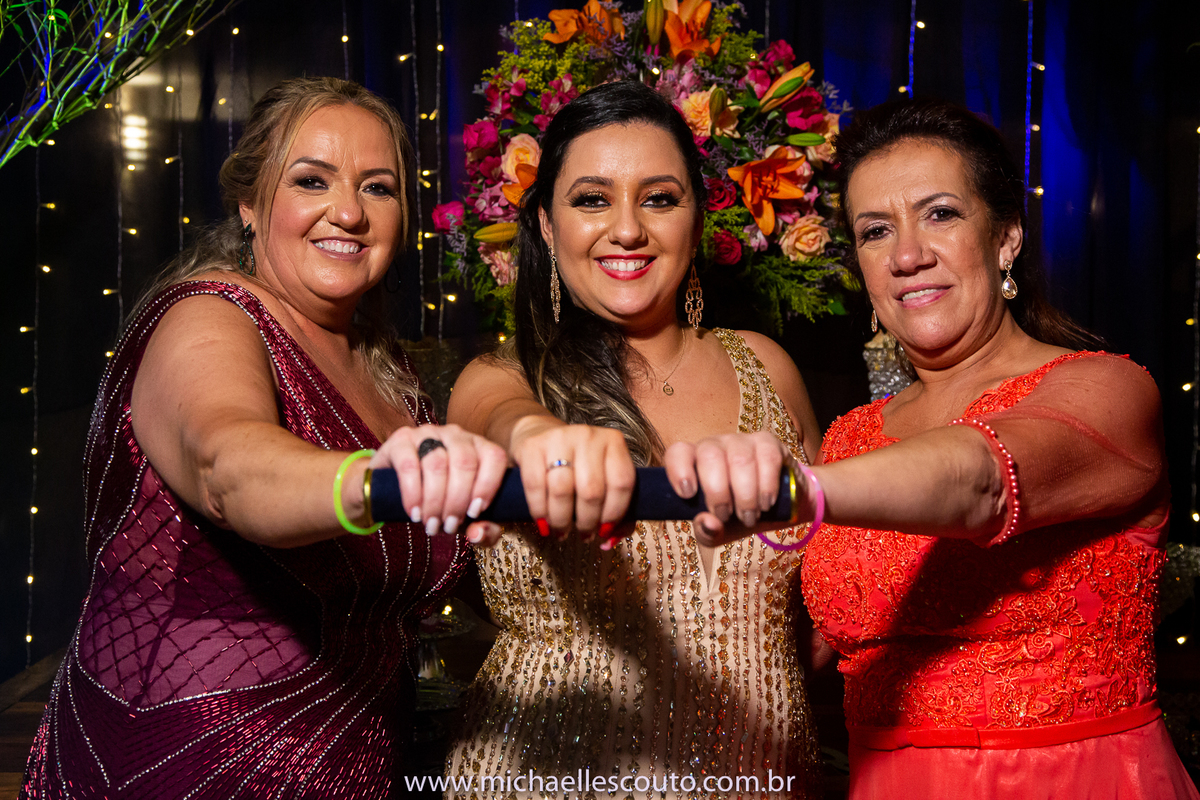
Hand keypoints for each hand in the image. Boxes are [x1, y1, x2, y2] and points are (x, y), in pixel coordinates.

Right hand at [370, 424, 506, 543]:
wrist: (394, 487)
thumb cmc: (441, 500)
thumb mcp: (465, 516)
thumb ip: (483, 529)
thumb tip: (477, 533)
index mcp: (479, 446)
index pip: (494, 456)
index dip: (488, 486)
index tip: (475, 513)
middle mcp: (456, 435)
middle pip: (465, 462)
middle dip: (457, 500)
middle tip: (449, 525)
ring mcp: (428, 433)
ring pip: (437, 463)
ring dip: (435, 500)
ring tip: (431, 523)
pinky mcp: (401, 438)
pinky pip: (409, 464)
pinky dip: (413, 493)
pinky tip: (414, 512)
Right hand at [509, 417, 636, 545]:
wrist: (543, 435)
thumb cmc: (579, 466)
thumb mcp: (604, 479)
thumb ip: (618, 512)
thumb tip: (608, 543)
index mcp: (614, 442)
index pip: (622, 483)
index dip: (614, 514)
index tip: (604, 531)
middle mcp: (588, 436)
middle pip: (591, 490)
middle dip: (587, 522)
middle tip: (583, 535)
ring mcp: (559, 438)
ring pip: (562, 490)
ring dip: (562, 520)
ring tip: (562, 532)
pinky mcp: (532, 446)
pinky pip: (535, 486)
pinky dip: (539, 511)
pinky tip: (543, 523)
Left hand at [663, 431, 798, 546]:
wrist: (774, 511)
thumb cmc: (737, 516)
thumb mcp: (718, 531)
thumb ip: (708, 532)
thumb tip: (709, 523)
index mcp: (694, 463)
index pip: (678, 452)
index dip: (680, 469)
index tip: (688, 494)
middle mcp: (715, 446)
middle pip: (710, 455)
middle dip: (718, 491)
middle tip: (726, 515)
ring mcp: (742, 441)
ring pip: (740, 458)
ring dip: (745, 493)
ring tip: (749, 515)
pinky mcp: (768, 443)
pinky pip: (768, 456)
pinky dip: (767, 484)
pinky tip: (766, 502)